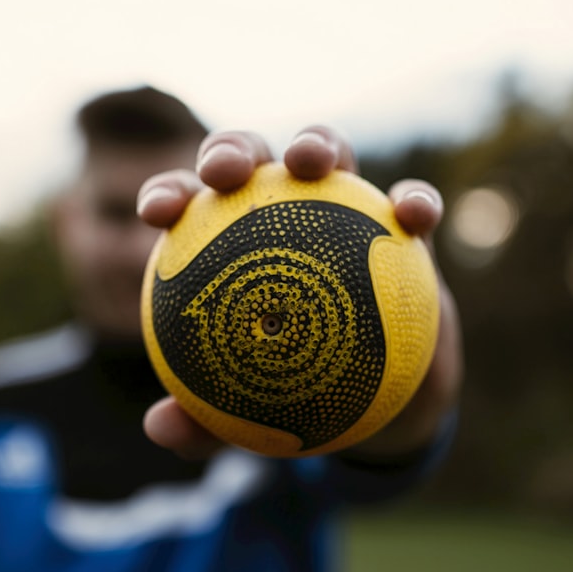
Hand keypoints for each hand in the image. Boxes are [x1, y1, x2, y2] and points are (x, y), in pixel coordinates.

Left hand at [136, 126, 462, 461]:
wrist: (382, 401)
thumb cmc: (299, 397)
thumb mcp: (249, 419)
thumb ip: (204, 422)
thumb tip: (161, 428)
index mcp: (231, 245)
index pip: (189, 206)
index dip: (169, 193)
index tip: (157, 213)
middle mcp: (281, 212)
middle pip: (249, 158)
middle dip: (230, 148)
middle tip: (224, 173)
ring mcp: (343, 210)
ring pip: (328, 154)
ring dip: (317, 143)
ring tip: (311, 161)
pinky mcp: (400, 226)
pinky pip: (411, 205)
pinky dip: (414, 201)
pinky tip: (415, 218)